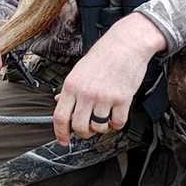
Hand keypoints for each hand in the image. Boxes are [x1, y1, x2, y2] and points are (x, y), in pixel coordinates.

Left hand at [53, 13, 166, 145]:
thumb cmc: (102, 56)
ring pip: (98, 127)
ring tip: (103, 118)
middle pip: (79, 126)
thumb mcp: (78, 70)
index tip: (63, 141)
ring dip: (101, 128)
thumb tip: (59, 102)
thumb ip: (69, 89)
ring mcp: (104, 97)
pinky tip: (116, 115)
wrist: (126, 44)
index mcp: (71, 86)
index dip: (60, 133)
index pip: (60, 117)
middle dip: (83, 133)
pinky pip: (118, 123)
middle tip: (88, 129)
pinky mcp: (123, 99)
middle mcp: (86, 93)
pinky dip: (117, 123)